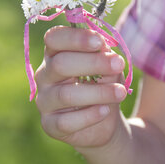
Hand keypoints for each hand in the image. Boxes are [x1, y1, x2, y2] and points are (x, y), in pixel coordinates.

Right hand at [35, 25, 126, 148]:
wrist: (104, 119)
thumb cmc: (103, 84)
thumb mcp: (107, 66)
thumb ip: (103, 55)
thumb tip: (101, 46)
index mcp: (55, 54)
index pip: (53, 38)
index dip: (75, 38)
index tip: (99, 42)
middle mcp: (44, 76)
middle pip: (60, 64)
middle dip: (93, 63)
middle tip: (118, 64)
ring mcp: (44, 101)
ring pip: (66, 94)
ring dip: (98, 92)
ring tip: (120, 92)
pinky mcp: (49, 125)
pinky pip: (66, 122)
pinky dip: (89, 116)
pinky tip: (105, 111)